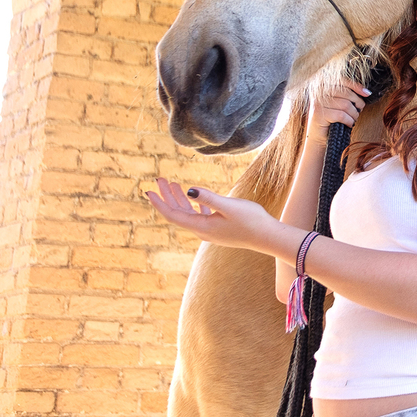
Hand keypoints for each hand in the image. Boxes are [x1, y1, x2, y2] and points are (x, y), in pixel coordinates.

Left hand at [146, 178, 278, 251]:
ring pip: (188, 213)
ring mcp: (210, 230)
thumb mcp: (230, 206)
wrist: (267, 237)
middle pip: (178, 213)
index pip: (173, 215)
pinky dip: (193, 204)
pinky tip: (194, 197)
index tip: (149, 190)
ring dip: (179, 199)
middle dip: (167, 196)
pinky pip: (200, 215)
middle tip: (160, 179)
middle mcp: (202, 231)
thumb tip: (189, 190)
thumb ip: (209, 198)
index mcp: (201, 227)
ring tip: (172, 184)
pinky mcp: (219, 228)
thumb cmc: (251, 220)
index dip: (160, 203)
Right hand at [306, 79, 370, 143]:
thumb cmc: (332, 120)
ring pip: (345, 105)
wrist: (319, 138)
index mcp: (324, 87)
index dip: (356, 86)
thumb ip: (348, 95)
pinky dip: (349, 121)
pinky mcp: (319, 115)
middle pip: (346, 93)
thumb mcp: (339, 104)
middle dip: (357, 102)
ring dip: (354, 114)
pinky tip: (349, 124)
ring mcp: (318, 104)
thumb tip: (366, 92)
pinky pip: (341, 115)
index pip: (342, 81)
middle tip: (359, 110)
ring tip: (353, 119)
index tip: (366, 93)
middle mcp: (319, 93)